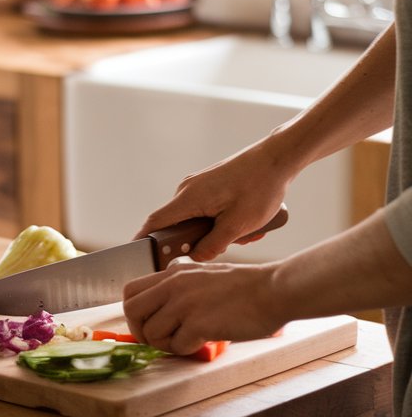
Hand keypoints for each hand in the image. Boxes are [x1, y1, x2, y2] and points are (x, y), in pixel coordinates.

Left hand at [123, 258, 282, 353]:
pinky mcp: (199, 323)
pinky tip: (204, 340)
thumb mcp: (204, 273)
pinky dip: (188, 349)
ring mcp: (185, 304)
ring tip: (189, 339)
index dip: (135, 313)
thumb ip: (180, 284)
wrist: (273, 290)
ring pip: (152, 334)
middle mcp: (174, 286)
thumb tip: (160, 303)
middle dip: (142, 332)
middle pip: (131, 312)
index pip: (130, 291)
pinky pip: (177, 346)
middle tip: (163, 339)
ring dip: (167, 344)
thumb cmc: (245, 287)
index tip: (150, 323)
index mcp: (173, 273)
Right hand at [135, 141, 290, 260]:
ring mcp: (199, 186)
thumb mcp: (238, 225)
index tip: (139, 258)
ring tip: (247, 232)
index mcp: (189, 198)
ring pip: (198, 220)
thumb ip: (213, 246)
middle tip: (227, 246)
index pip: (155, 223)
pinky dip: (224, 221)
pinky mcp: (210, 185)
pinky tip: (247, 223)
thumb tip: (195, 258)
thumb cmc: (259, 188)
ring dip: (218, 232)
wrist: (277, 158)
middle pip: (178, 225)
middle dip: (200, 242)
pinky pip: (208, 211)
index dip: (145, 242)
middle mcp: (188, 190)